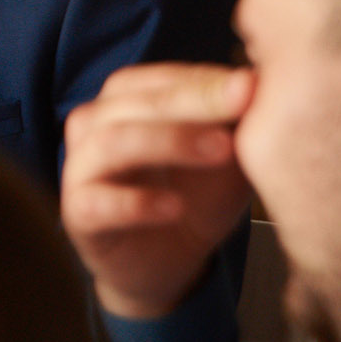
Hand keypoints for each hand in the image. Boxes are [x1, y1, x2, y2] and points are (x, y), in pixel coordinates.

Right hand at [61, 63, 254, 319]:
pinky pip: (97, 202)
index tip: (254, 84)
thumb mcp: (226, 157)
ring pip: (111, 142)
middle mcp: (93, 126)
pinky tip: (175, 207)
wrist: (169, 263)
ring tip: (221, 150)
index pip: (158, 78)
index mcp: (125, 102)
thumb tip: (263, 81)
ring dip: (169, 141)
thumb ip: (235, 123)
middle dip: (192, 100)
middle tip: (243, 103)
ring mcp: (80, 169)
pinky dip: (137, 203)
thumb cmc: (194, 198)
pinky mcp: (78, 216)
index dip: (204, 79)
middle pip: (133, 101)